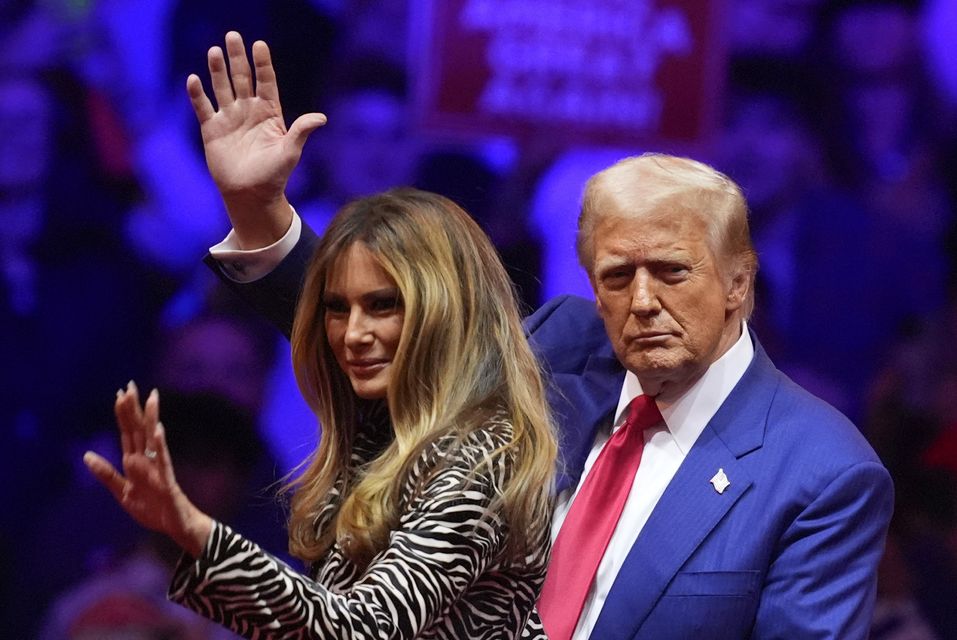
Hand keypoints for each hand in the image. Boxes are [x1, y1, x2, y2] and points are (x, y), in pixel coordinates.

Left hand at [84, 381, 211, 556]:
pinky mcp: (167, 480)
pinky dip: (160, 445)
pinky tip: (158, 430)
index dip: (123, 414)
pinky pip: (163, 460)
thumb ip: (106, 474)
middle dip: (135, 408)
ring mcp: (159, 468)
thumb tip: (86, 455)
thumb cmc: (153, 509)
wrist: (175, 526)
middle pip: (140, 429)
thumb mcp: (122, 492)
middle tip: (131, 385)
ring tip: (151, 399)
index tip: (120, 393)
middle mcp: (148, 460)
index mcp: (136, 462)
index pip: (128, 432)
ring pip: (153, 439)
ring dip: (151, 418)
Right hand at [186, 31, 326, 248]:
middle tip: (233, 36)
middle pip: (242, 78)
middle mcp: (248, 111)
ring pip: (222, 88)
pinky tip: (193, 79)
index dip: (262, 64)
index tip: (259, 45)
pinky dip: (198, 94)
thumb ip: (301, 132)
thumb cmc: (274, 175)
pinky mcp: (212, 130)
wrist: (251, 195)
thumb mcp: (290, 152)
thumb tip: (321, 118)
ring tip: (215, 51)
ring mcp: (230, 119)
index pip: (266, 82)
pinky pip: (203, 108)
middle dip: (237, 58)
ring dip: (218, 71)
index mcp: (269, 113)